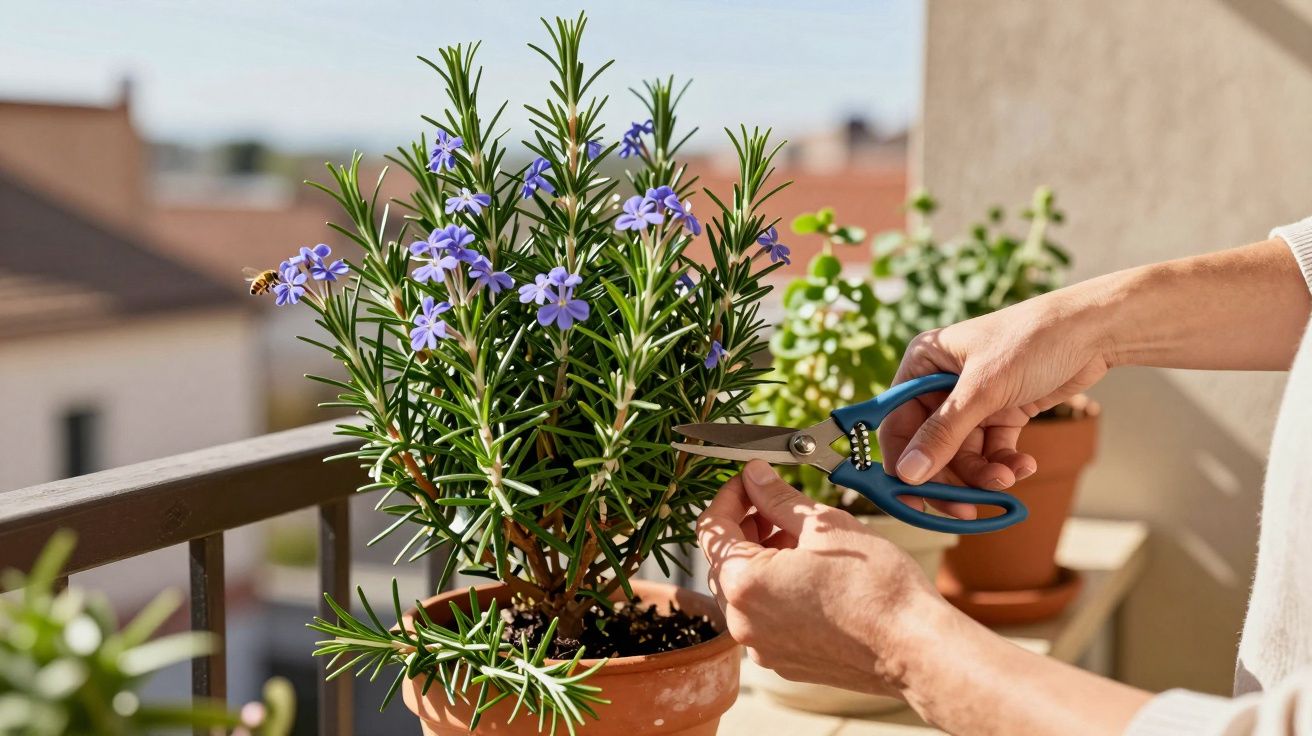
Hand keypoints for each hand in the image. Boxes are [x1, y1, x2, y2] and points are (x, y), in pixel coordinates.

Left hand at [697, 460, 944, 695]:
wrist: (915, 648)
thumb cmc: (876, 587)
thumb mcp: (824, 526)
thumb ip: (778, 498)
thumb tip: (755, 476)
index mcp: (744, 584)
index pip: (712, 529)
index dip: (729, 496)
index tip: (749, 481)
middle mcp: (743, 622)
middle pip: (724, 561)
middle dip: (746, 527)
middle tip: (777, 504)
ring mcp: (762, 647)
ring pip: (744, 590)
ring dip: (761, 557)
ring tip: (799, 536)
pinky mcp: (785, 661)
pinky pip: (764, 617)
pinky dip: (775, 588)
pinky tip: (808, 571)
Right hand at [879, 290, 1111, 504]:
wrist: (1094, 331)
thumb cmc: (1033, 341)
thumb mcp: (984, 389)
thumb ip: (944, 433)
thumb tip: (908, 474)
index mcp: (923, 364)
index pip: (897, 423)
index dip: (902, 463)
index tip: (910, 500)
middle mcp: (941, 383)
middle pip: (930, 447)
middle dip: (951, 476)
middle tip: (965, 508)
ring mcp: (972, 400)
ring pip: (963, 454)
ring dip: (983, 473)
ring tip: (1007, 479)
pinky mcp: (1001, 412)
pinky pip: (991, 450)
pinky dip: (1004, 463)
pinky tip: (1023, 466)